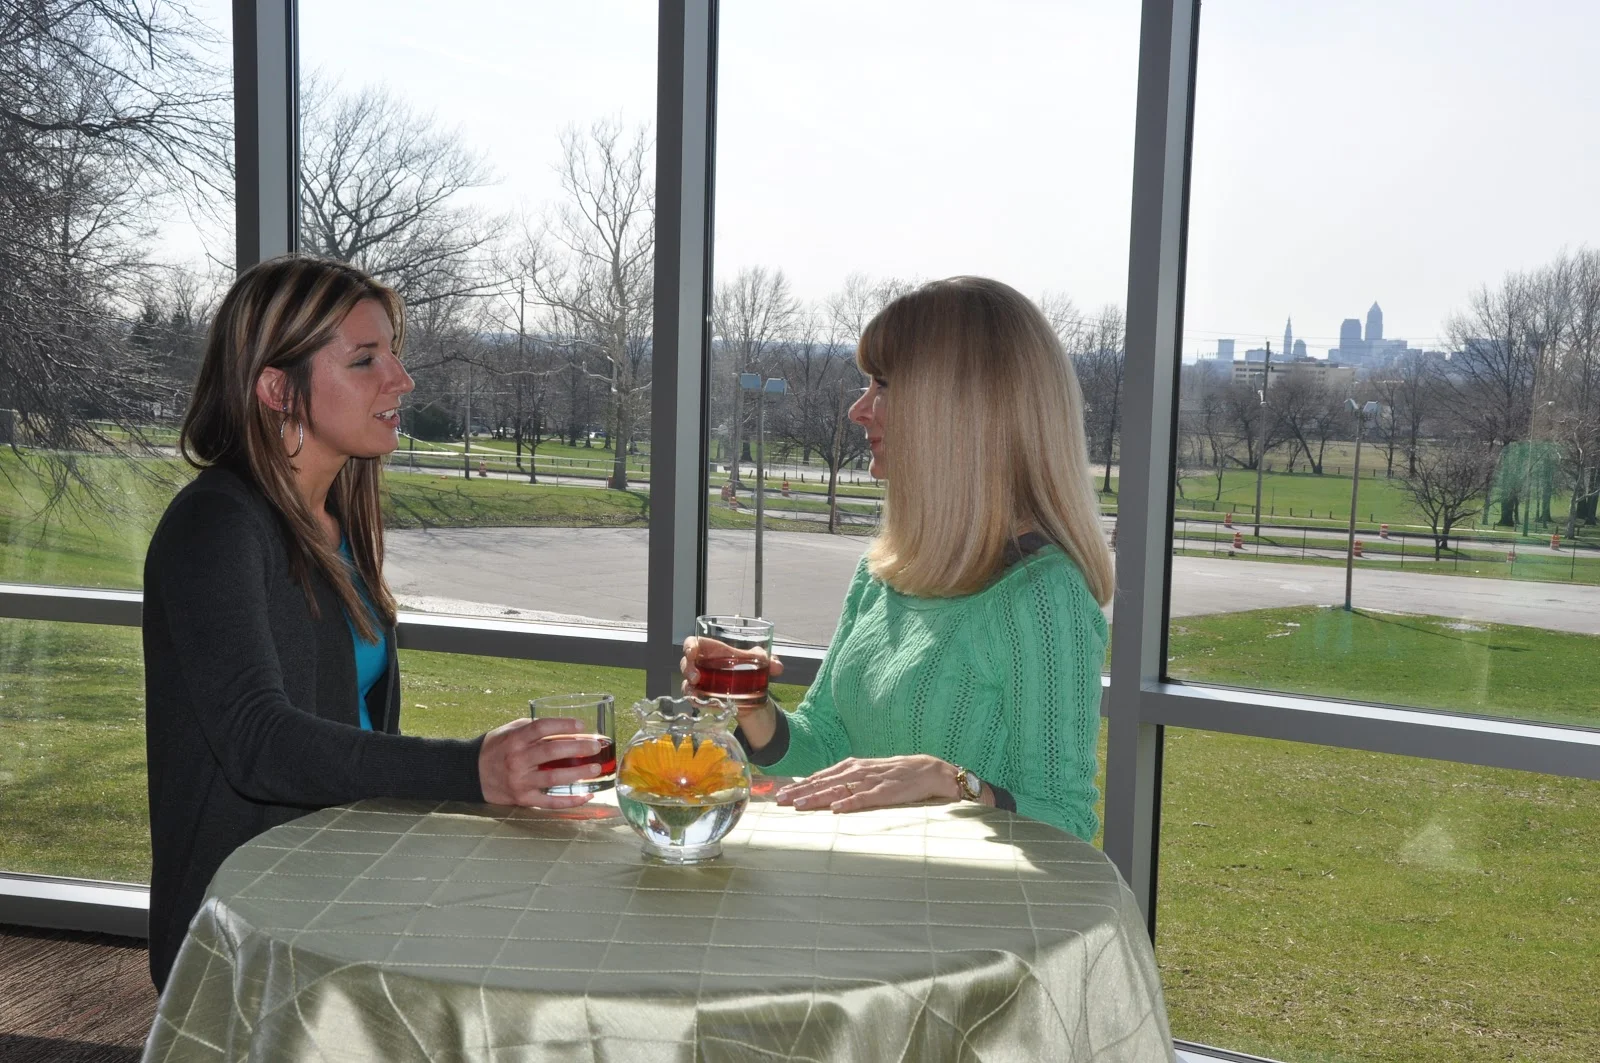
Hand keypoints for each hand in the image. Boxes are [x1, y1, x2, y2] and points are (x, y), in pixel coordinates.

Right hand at [478, 717, 606, 807]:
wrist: (471, 773)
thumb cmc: (495, 749)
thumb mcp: (509, 731)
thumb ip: (533, 729)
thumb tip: (565, 727)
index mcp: (514, 740)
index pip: (542, 728)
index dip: (563, 725)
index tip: (582, 725)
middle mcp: (517, 760)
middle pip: (552, 752)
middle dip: (577, 747)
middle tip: (596, 746)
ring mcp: (520, 781)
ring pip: (553, 778)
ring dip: (578, 774)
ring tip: (595, 769)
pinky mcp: (523, 799)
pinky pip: (549, 802)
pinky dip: (569, 800)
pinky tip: (585, 796)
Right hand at [681, 635, 784, 749]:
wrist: (753, 691)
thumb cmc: (751, 667)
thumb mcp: (761, 661)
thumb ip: (770, 661)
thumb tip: (777, 667)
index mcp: (713, 651)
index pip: (693, 643)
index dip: (689, 646)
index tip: (692, 652)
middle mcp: (704, 665)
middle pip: (686, 663)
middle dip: (687, 669)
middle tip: (696, 677)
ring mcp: (702, 682)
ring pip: (686, 682)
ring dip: (688, 687)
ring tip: (696, 693)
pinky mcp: (705, 697)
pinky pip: (694, 699)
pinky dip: (696, 701)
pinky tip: (701, 703)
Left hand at [774, 755, 960, 813]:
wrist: (928, 770)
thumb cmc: (894, 774)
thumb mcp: (866, 774)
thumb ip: (845, 781)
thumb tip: (820, 791)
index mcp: (851, 767)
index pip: (819, 777)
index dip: (799, 785)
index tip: (779, 795)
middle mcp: (857, 771)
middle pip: (824, 782)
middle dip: (800, 792)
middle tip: (780, 801)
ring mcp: (871, 781)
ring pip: (839, 789)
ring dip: (818, 797)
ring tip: (800, 805)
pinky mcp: (886, 792)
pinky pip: (865, 798)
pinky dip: (850, 803)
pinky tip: (837, 809)